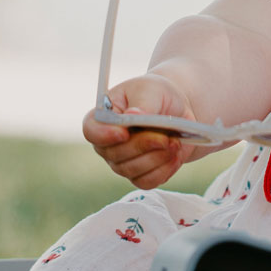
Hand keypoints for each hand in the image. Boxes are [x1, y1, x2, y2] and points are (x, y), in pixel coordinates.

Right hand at [82, 74, 195, 189]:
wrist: (178, 109)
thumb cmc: (157, 94)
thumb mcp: (151, 89)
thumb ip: (143, 103)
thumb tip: (134, 115)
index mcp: (103, 117)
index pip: (92, 131)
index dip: (104, 135)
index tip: (124, 133)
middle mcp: (108, 143)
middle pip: (115, 154)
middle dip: (143, 146)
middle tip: (164, 137)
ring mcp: (122, 161)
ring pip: (132, 170)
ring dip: (157, 158)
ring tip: (174, 142)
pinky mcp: (140, 174)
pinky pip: (147, 181)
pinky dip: (164, 169)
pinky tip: (175, 154)